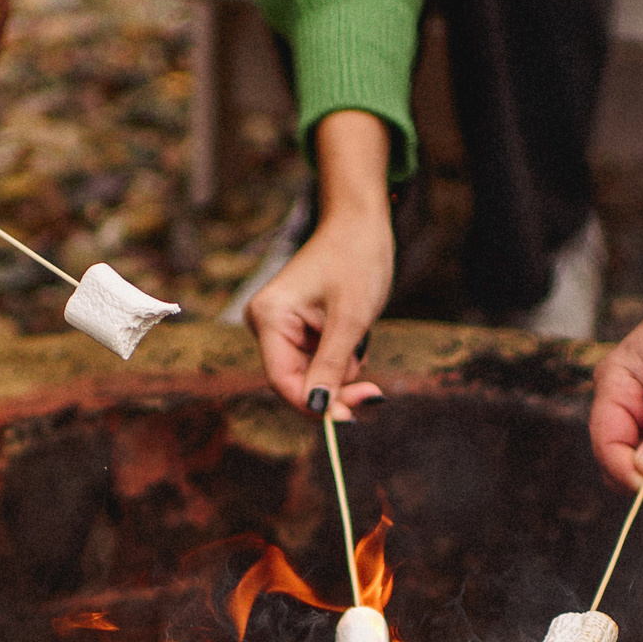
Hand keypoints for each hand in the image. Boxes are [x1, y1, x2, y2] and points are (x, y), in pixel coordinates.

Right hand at [247, 110, 391, 418]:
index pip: (283, 380)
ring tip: (361, 339)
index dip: (314, 405)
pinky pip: (319, 362)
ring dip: (342, 372)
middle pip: (297, 382)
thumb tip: (319, 409)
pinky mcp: (297, 329)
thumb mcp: (350, 319)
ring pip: (311, 376)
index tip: (351, 418)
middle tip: (375, 393)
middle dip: (335, 388)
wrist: (361, 224)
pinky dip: (341, 360)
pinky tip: (355, 336)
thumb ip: (332, 367)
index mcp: (270, 316)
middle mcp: (267, 324)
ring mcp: (281, 327)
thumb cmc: (356, 259)